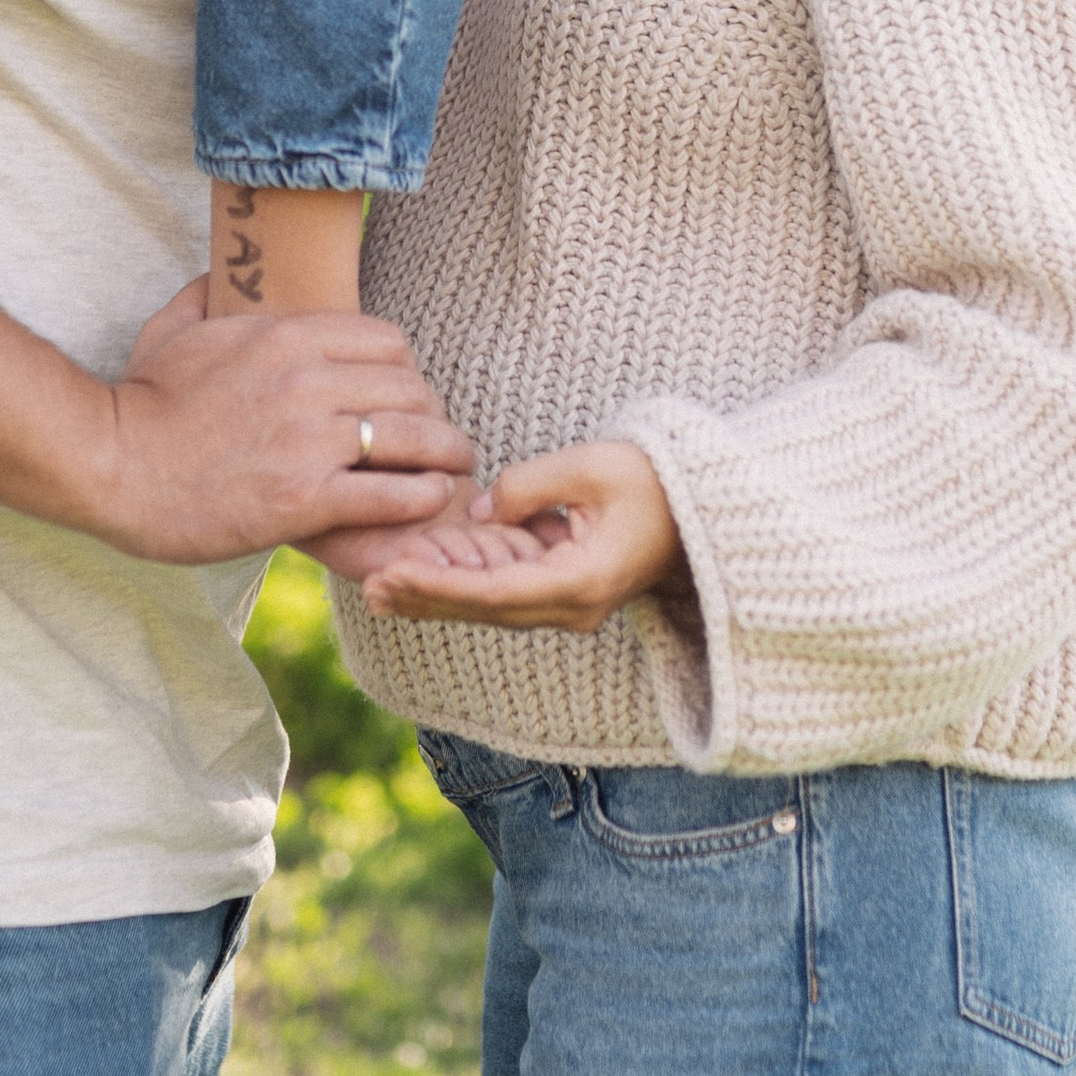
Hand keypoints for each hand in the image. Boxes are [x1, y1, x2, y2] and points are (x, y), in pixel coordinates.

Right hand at [94, 282, 475, 565]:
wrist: (110, 466)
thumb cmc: (141, 401)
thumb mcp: (173, 328)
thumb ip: (207, 293)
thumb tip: (219, 270)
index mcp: (287, 334)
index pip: (387, 340)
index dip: (406, 369)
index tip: (407, 395)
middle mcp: (308, 379)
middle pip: (409, 386)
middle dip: (432, 412)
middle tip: (439, 437)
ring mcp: (309, 439)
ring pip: (412, 437)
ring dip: (444, 454)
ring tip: (455, 469)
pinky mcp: (303, 498)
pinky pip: (388, 494)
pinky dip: (417, 499)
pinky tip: (426, 502)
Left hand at [357, 440, 682, 633]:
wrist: (706, 506)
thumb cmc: (658, 480)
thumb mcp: (592, 467)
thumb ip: (529, 484)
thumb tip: (480, 506)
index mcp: (578, 582)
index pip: (491, 591)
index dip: (437, 585)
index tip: (391, 574)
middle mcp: (571, 606)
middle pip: (484, 608)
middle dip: (425, 597)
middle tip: (370, 586)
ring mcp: (571, 603)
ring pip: (491, 606)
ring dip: (439, 596)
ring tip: (383, 586)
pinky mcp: (568, 588)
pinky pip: (508, 593)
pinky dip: (466, 586)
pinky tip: (429, 577)